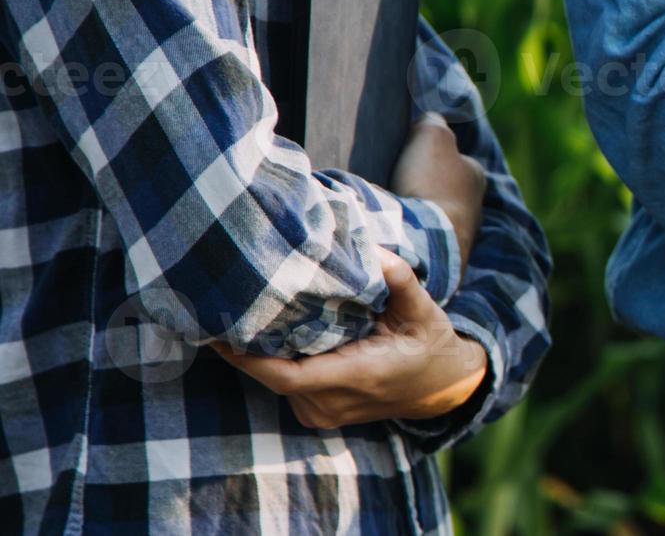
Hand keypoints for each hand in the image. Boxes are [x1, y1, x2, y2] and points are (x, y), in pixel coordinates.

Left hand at [213, 249, 488, 427]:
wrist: (443, 389)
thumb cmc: (431, 346)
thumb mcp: (424, 311)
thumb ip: (401, 282)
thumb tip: (375, 251)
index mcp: (357, 376)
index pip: (287, 375)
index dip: (247, 359)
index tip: (219, 333)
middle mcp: (333, 402)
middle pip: (272, 375)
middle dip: (248, 345)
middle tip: (224, 306)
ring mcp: (323, 413)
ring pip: (275, 381)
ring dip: (261, 353)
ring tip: (244, 314)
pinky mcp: (317, 414)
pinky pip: (285, 387)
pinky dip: (276, 362)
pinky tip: (271, 334)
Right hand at [392, 113, 484, 259]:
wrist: (428, 239)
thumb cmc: (431, 183)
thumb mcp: (431, 136)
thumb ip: (433, 122)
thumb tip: (432, 118)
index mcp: (476, 176)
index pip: (455, 160)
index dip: (430, 158)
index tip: (409, 161)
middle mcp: (476, 206)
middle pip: (445, 190)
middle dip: (424, 188)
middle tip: (399, 187)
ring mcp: (462, 236)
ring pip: (435, 217)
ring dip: (417, 214)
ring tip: (396, 212)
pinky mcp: (446, 260)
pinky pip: (427, 240)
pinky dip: (414, 235)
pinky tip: (399, 233)